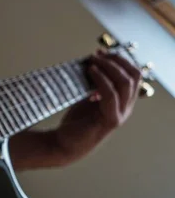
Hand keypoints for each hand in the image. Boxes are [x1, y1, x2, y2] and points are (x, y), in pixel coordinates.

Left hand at [9, 51, 141, 169]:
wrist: (64, 144)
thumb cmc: (75, 122)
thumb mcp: (87, 98)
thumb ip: (95, 84)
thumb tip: (94, 61)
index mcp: (123, 101)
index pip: (133, 75)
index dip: (119, 60)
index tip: (101, 52)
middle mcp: (126, 108)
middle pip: (133, 76)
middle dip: (116, 61)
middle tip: (97, 54)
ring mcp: (120, 114)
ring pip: (125, 83)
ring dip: (108, 67)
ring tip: (92, 60)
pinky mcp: (110, 121)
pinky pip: (111, 95)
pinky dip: (101, 80)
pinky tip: (90, 72)